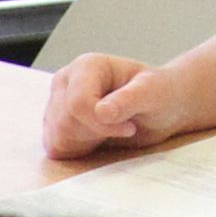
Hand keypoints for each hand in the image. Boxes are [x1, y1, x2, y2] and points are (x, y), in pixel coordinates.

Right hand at [40, 52, 204, 160]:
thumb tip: (101, 112)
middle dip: (96, 133)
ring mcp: (56, 103)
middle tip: (123, 127)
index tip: (129, 126)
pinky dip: (79, 150)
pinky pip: (56, 148)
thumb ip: (129, 100)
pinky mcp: (54, 124)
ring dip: (87, 142)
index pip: (77, 104)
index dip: (101, 124)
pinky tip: (99, 139)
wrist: (161, 109)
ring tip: (111, 130)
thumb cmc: (160, 95)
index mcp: (86, 66)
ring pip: (57, 137)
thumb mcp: (153, 93)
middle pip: (65, 123)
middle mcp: (65, 82)